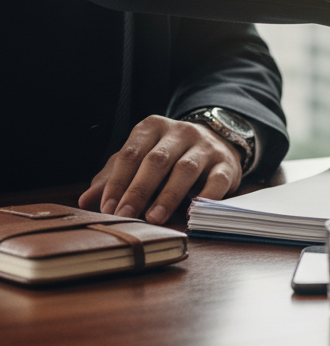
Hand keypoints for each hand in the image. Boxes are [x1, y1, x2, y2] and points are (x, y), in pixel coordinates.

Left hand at [77, 115, 242, 224]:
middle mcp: (180, 132)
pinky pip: (217, 180)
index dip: (117, 182)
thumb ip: (113, 177)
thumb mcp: (139, 160)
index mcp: (153, 128)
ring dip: (168, 195)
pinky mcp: (226, 163)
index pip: (131, 154)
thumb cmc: (169, 156)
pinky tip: (192, 212)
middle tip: (126, 215)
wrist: (216, 143)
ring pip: (185, 169)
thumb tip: (86, 200)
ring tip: (154, 218)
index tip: (108, 208)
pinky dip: (205, 196)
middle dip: (139, 190)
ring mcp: (206, 146)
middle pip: (156, 160)